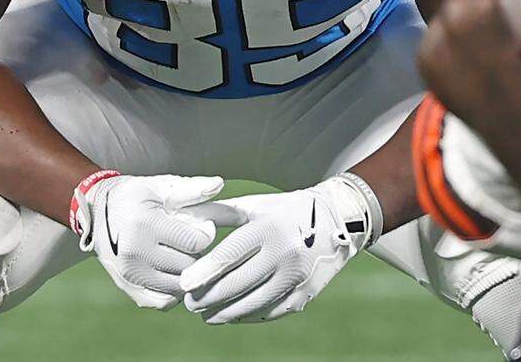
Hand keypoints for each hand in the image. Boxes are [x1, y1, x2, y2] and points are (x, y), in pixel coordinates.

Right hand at [69, 171, 223, 309]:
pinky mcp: (128, 288)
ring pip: (179, 286)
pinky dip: (173, 291)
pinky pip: (163, 302)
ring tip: (179, 253)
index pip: (196, 242)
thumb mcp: (162, 187)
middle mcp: (135, 253)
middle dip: (195, 252)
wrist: (96, 210)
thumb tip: (219, 184)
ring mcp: (130, 275)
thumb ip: (193, 189)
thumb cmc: (136, 195)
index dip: (206, 232)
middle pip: (189, 265)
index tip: (201, 225)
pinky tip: (170, 271)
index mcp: (146, 224)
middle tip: (188, 239)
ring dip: (186, 272)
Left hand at [180, 175, 374, 323]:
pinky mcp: (305, 294)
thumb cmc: (285, 210)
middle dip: (208, 298)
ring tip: (206, 315)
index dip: (203, 273)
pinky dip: (248, 316)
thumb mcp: (256, 204)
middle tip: (190, 304)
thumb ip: (222, 214)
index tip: (183, 284)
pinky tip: (233, 315)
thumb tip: (187, 223)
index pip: (229, 255)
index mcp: (269, 227)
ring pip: (253, 304)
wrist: (337, 220)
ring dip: (225, 314)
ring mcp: (297, 277)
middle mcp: (285, 253)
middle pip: (238, 284)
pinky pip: (270, 312)